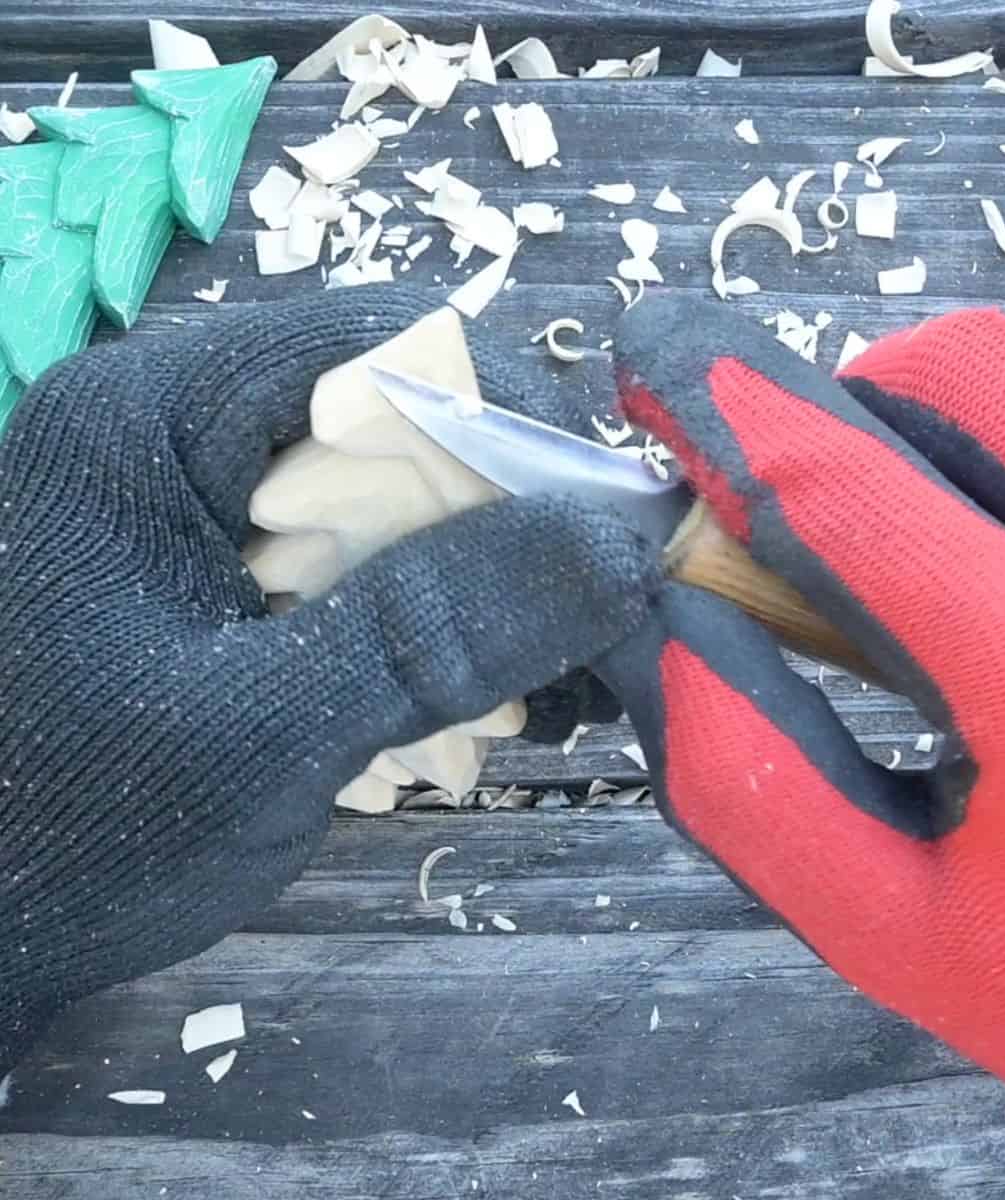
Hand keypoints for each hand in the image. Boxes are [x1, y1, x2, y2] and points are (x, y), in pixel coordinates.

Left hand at [0, 288, 658, 1074]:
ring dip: (491, 577)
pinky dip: (443, 619)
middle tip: (597, 617)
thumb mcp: (262, 730)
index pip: (384, 345)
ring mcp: (211, 505)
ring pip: (401, 495)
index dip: (517, 417)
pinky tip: (486, 693)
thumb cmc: (71, 833)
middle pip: (404, 417)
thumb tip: (619, 544)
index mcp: (159, 414)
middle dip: (515, 513)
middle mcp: (187, 429)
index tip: (607, 530)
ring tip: (556, 673)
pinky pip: (371, 561)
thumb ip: (434, 628)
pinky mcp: (235, 574)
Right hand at [598, 294, 1004, 1187]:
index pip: (844, 486)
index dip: (722, 405)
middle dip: (836, 401)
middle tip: (793, 498)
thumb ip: (754, 787)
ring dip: (929, 436)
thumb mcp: (901, 938)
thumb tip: (667, 629)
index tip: (651, 359)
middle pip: (959, 372)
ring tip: (910, 563)